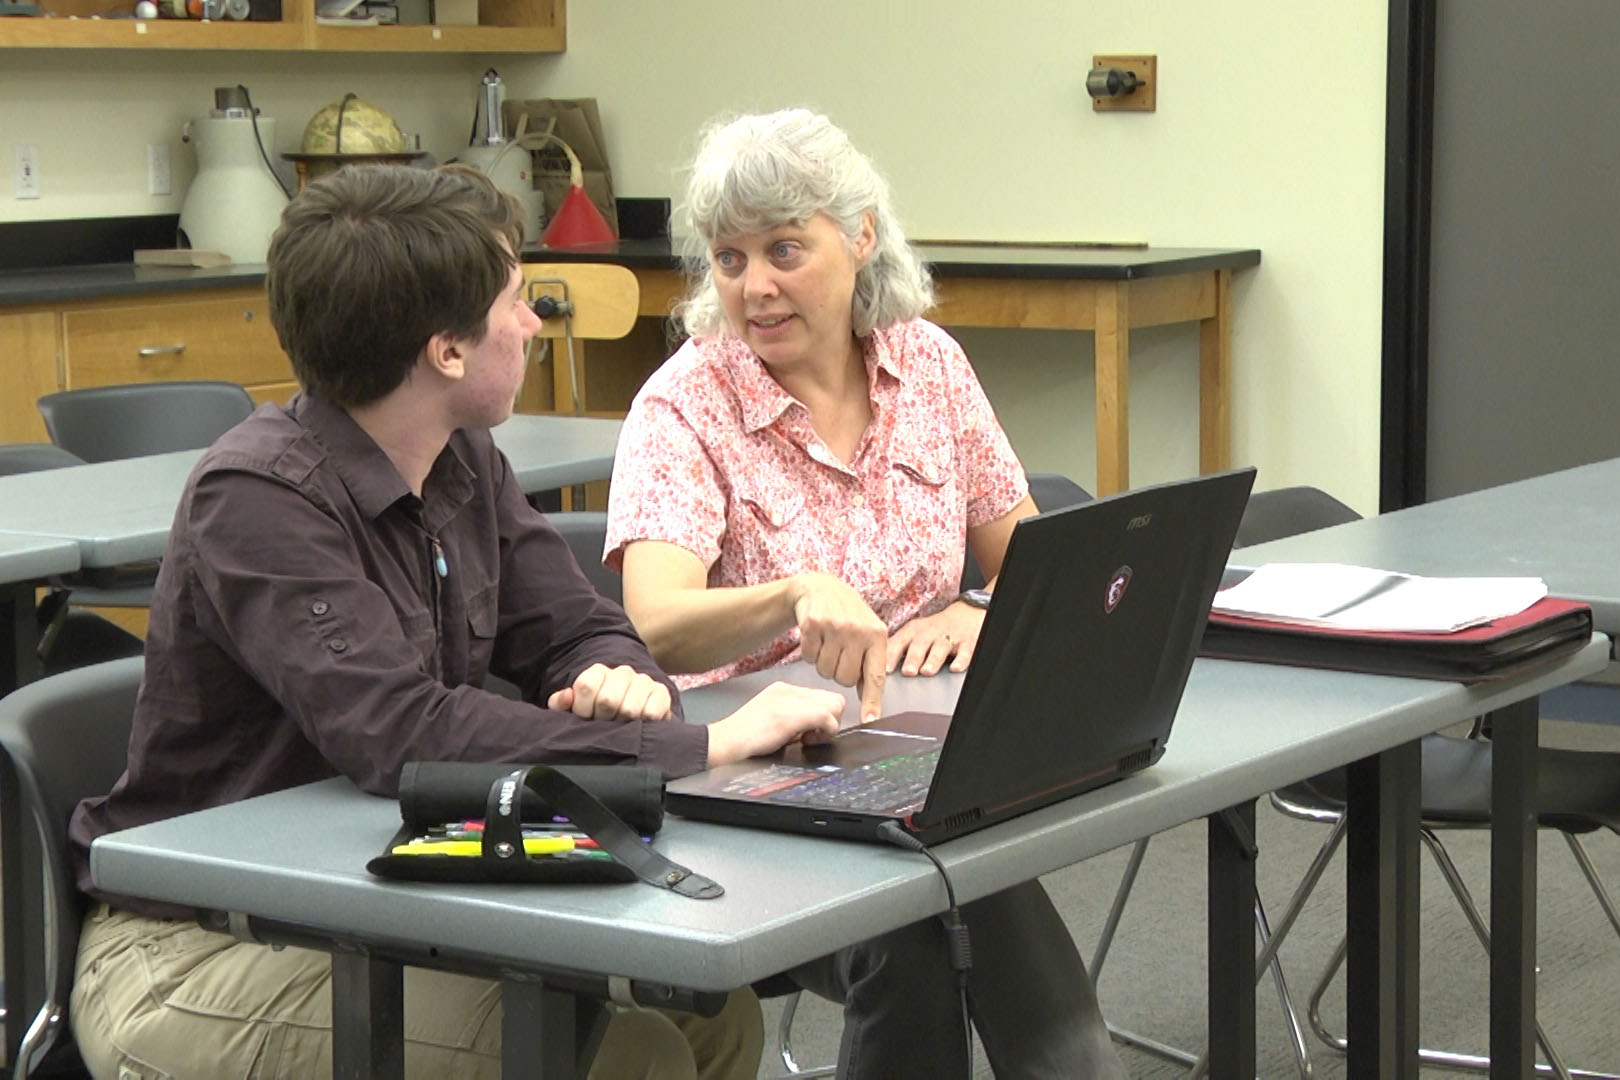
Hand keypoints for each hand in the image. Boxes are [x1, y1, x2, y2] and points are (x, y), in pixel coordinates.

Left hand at [547, 664, 672, 721]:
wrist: (633, 712)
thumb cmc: (600, 713)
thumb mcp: (576, 709)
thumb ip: (562, 704)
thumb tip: (566, 696)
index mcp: (598, 672)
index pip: (586, 686)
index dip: (583, 709)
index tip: (586, 719)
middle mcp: (622, 672)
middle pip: (608, 700)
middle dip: (603, 720)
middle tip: (604, 727)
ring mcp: (643, 682)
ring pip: (630, 709)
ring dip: (623, 726)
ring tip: (621, 729)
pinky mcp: (661, 694)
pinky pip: (651, 712)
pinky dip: (644, 724)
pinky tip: (638, 725)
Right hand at [705, 682, 845, 765]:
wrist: (726, 741)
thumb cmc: (744, 738)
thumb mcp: (771, 720)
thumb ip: (791, 719)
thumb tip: (811, 729)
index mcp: (783, 690)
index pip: (820, 696)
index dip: (821, 716)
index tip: (808, 732)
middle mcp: (790, 690)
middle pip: (832, 698)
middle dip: (829, 719)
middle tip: (811, 736)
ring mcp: (792, 700)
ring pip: (835, 704)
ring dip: (829, 725)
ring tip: (807, 738)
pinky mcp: (795, 714)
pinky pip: (828, 717)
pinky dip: (826, 732)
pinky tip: (806, 741)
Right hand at [790, 572, 887, 723]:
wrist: (821, 588)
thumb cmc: (849, 616)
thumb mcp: (868, 633)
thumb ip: (870, 663)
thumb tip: (871, 702)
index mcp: (877, 635)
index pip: (875, 676)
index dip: (872, 701)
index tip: (870, 721)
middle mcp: (857, 630)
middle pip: (845, 680)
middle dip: (840, 672)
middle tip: (840, 652)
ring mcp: (834, 626)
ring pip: (825, 672)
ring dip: (824, 663)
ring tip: (828, 643)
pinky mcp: (812, 623)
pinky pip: (809, 658)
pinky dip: (810, 652)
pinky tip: (816, 637)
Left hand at [887, 601, 986, 676]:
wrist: (966, 614)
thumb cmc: (933, 630)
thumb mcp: (913, 634)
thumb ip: (896, 649)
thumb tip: (873, 668)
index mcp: (913, 631)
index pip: (899, 642)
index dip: (892, 654)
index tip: (885, 668)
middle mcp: (930, 633)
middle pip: (919, 645)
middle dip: (912, 658)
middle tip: (907, 672)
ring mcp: (949, 637)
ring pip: (940, 648)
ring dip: (933, 660)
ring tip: (926, 671)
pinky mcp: (967, 643)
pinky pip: (964, 651)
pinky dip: (961, 660)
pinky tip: (955, 668)